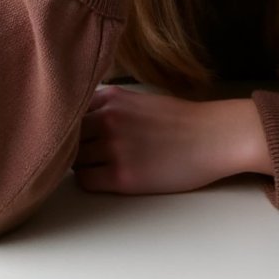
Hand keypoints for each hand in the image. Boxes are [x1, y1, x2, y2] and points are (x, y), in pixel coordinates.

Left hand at [72, 85, 272, 195]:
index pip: (69, 111)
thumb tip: (78, 120)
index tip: (75, 132)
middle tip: (87, 152)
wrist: (211, 137)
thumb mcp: (138, 100)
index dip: (70, 124)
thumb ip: (107, 106)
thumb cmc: (179, 120)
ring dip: (81, 163)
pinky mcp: (122, 176)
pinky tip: (107, 176)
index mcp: (111, 97)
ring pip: (72, 160)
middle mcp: (108, 119)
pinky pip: (85, 180)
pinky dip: (90, 180)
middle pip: (67, 136)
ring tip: (100, 164)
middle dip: (73, 145)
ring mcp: (113, 148)